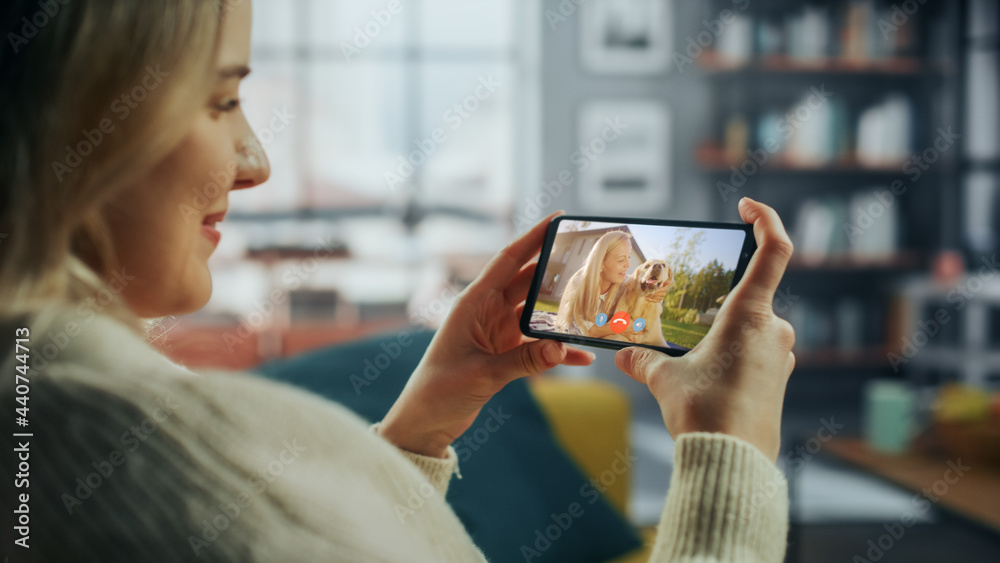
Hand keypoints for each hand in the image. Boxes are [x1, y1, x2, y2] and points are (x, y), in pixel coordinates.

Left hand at [379, 211, 594, 457]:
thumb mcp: (482, 375)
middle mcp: (486, 311)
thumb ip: (523, 361)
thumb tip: (562, 348)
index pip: (507, 260)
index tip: (558, 217)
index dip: (532, 237)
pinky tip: (581, 355)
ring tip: (592, 303)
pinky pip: (537, 344)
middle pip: (528, 281)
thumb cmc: (439, 391)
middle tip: (589, 259)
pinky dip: (556, 349)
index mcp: (473, 303)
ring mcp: (496, 330)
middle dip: (556, 270)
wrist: (425, 422)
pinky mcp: (504, 352)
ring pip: (536, 311)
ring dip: (560, 311)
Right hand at [614, 198, 795, 460]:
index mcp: (750, 316)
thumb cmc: (704, 414)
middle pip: (749, 298)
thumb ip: (644, 360)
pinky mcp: (778, 382)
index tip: (746, 206)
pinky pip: (755, 355)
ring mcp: (781, 357)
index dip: (765, 219)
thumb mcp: (665, 380)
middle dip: (715, 308)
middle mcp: (774, 331)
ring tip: (689, 364)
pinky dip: (731, 358)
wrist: (732, 464)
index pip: (773, 251)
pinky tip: (705, 382)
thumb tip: (624, 357)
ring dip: (721, 337)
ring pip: (750, 330)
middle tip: (687, 330)